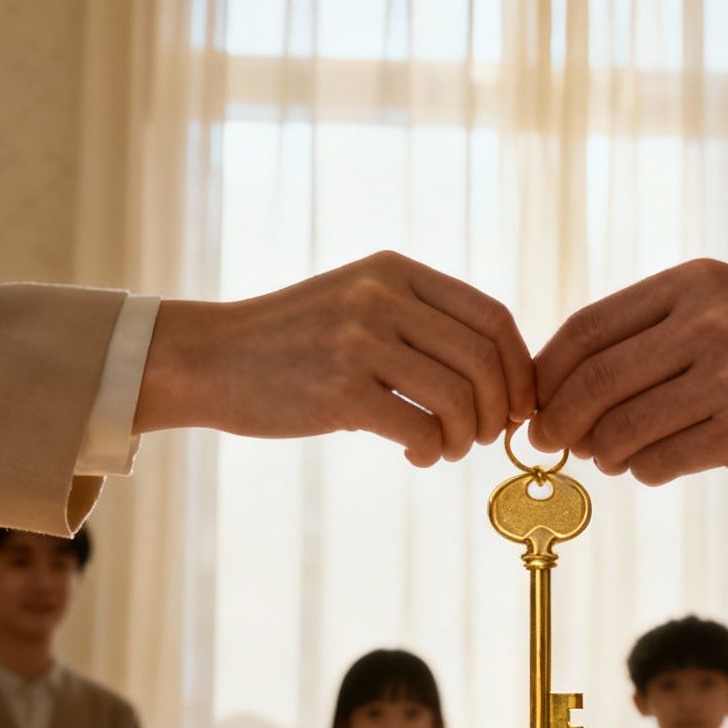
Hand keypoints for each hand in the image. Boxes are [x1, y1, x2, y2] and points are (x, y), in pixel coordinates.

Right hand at [136, 251, 534, 465]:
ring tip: (446, 449)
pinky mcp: (340, 391)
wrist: (208, 359)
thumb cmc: (291, 343)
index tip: (516, 404)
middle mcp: (382, 297)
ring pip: (461, 398)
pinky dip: (433, 452)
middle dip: (500, 410)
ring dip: (467, 437)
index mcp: (395, 271)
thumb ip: (419, 322)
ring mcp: (360, 342)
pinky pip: (422, 430)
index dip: (519, 368)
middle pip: (486, 360)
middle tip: (484, 436)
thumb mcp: (357, 303)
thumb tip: (501, 377)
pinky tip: (416, 455)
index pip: (491, 317)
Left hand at [529, 258, 727, 484]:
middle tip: (549, 442)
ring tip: (607, 456)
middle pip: (594, 382)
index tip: (534, 399)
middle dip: (559, 420)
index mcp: (695, 283)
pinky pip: (662, 463)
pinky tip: (653, 465)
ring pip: (623, 430)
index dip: (548, 372)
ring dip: (602, 452)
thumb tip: (567, 382)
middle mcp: (709, 323)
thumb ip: (655, 329)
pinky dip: (645, 470)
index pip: (588, 328)